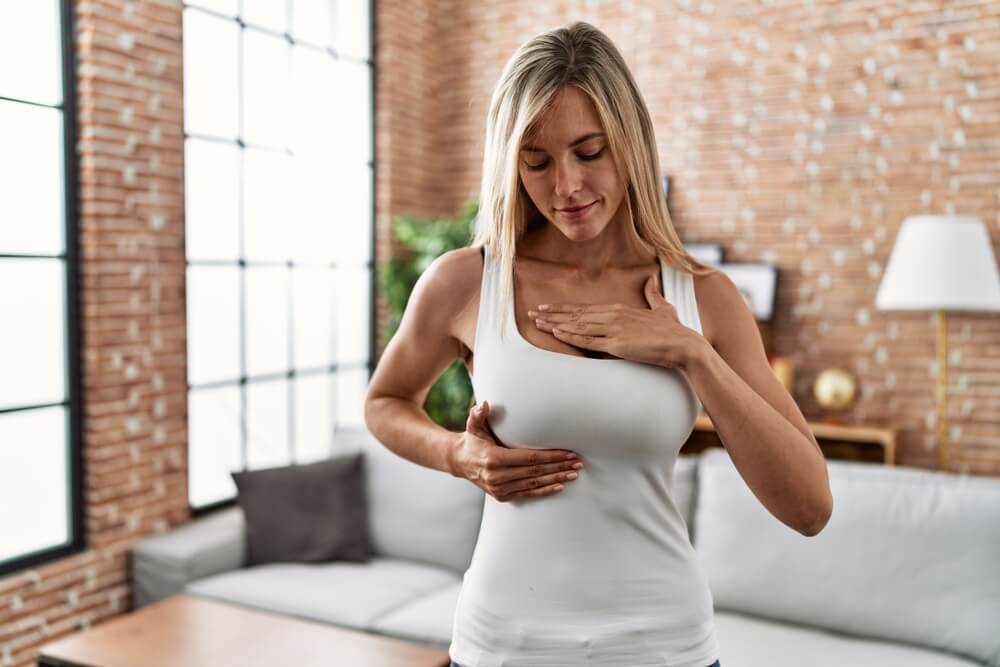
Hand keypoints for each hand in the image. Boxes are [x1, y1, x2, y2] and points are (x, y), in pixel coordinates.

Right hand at [450, 400, 584, 501]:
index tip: (567, 453)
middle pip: (535, 472)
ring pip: (534, 484)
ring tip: (573, 473)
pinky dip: (545, 491)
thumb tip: (483, 404)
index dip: (550, 456)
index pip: (529, 458)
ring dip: (556, 479)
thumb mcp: (473, 425)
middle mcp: (497, 477)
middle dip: (558, 467)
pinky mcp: (502, 496)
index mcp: (493, 459)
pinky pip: (528, 494)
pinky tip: (560, 486)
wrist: (460, 462)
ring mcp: (500, 489)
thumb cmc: (473, 440)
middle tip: (577, 463)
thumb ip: (477, 414)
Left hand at [528, 273, 699, 368]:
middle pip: (575, 315)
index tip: (548, 307)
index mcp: (619, 309)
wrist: (683, 344)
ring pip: (577, 326)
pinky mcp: (616, 344)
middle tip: (533, 313)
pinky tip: (557, 333)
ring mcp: (613, 330)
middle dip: (552, 314)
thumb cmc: (672, 329)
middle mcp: (612, 316)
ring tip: (537, 322)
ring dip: (555, 324)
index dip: (564, 309)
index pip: (584, 309)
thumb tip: (651, 279)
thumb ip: (652, 293)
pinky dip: (571, 336)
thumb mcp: (662, 307)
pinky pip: (588, 341)